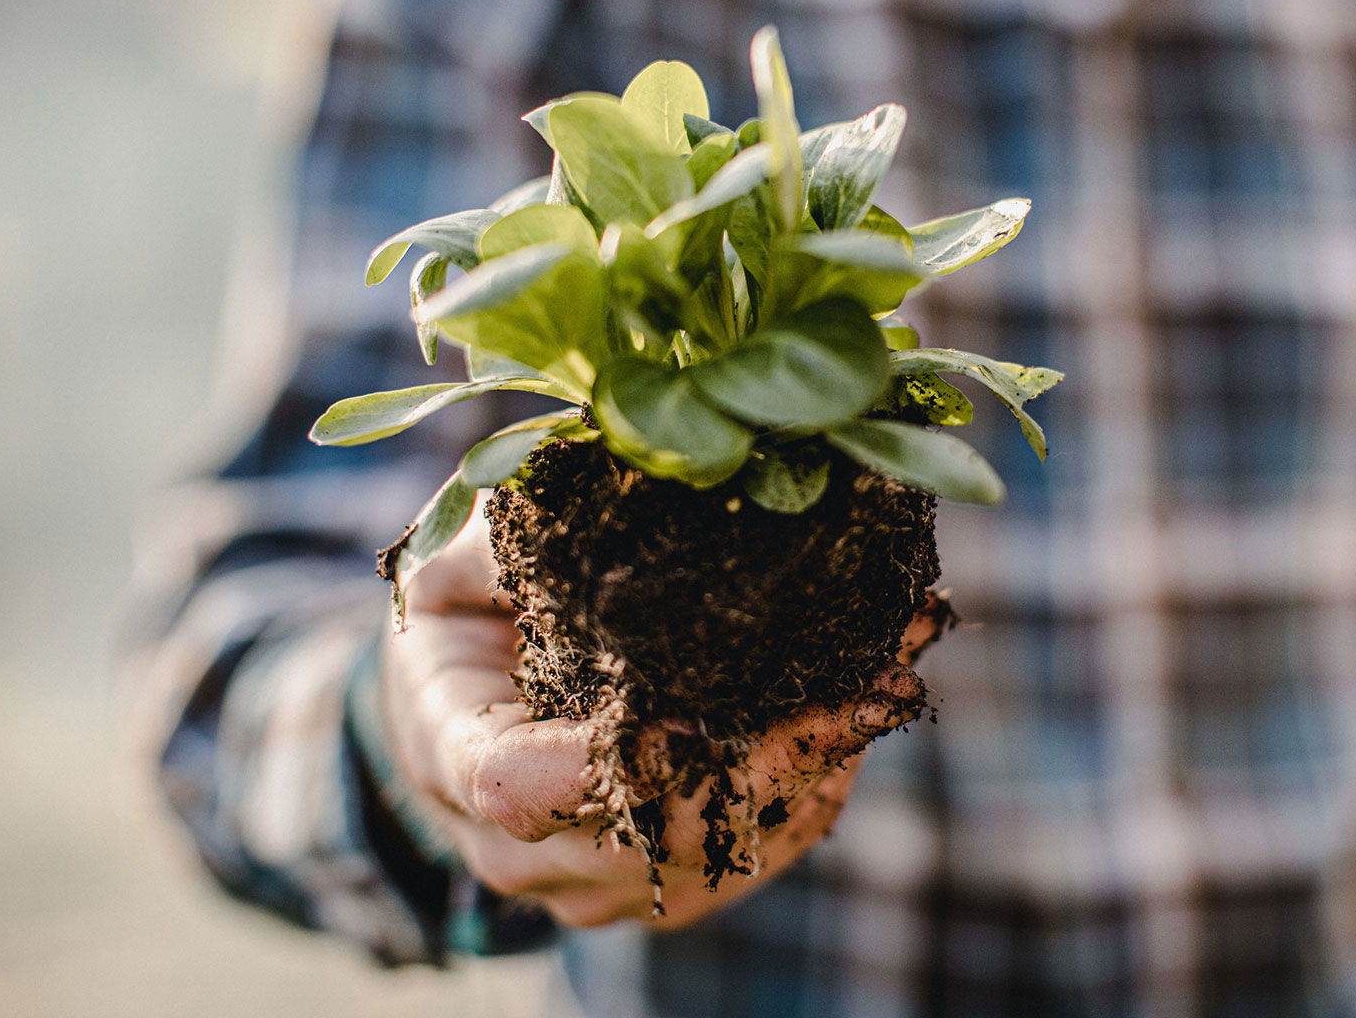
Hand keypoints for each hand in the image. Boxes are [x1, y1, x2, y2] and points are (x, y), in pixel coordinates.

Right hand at [377, 511, 944, 929]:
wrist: (464, 700)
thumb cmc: (465, 610)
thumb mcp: (465, 553)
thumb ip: (524, 530)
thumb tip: (636, 469)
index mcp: (455, 760)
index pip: (522, 789)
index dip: (615, 761)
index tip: (696, 713)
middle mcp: (525, 852)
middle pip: (658, 832)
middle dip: (779, 749)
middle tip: (878, 668)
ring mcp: (601, 884)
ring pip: (729, 845)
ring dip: (825, 757)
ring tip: (900, 661)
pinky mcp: (673, 884)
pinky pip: (764, 845)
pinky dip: (826, 771)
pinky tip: (875, 692)